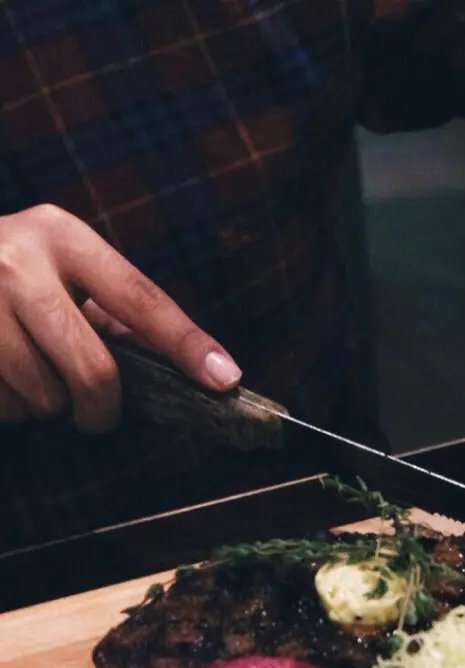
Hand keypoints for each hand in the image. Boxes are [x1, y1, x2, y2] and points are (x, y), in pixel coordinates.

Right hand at [0, 205, 241, 432]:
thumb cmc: (7, 275)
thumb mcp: (58, 270)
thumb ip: (110, 313)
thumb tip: (184, 367)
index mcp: (61, 236)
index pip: (141, 299)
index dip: (186, 344)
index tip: (224, 379)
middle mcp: (17, 261)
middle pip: (94, 371)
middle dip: (103, 409)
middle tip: (98, 414)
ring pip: (43, 397)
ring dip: (46, 406)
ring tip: (29, 375)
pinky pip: (5, 406)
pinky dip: (11, 406)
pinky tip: (1, 376)